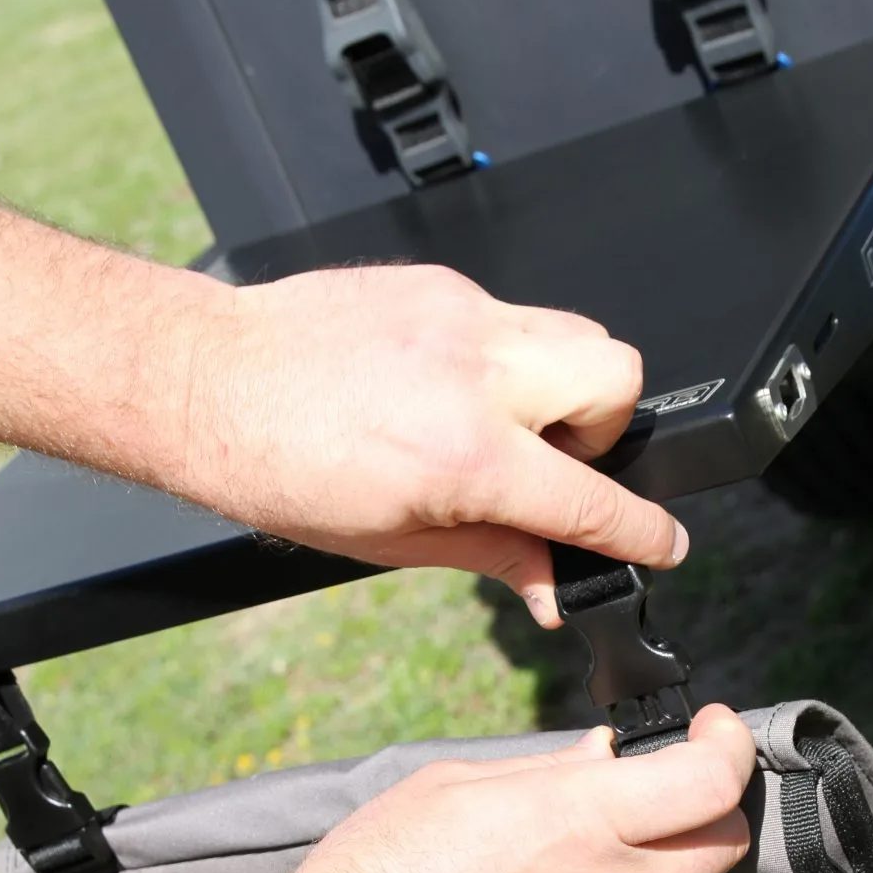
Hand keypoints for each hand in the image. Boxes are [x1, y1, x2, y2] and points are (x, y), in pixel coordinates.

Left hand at [184, 264, 685, 623]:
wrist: (209, 383)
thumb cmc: (279, 467)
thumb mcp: (395, 541)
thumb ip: (495, 558)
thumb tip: (554, 588)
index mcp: (466, 457)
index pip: (591, 500)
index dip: (642, 532)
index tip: (662, 543)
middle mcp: (477, 375)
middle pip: (620, 379)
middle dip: (606, 431)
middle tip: (551, 463)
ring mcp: (462, 317)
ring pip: (578, 333)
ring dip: (563, 386)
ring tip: (502, 424)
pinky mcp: (439, 284)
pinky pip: (512, 318)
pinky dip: (503, 358)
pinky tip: (445, 386)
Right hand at [244, 705, 755, 872]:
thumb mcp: (452, 788)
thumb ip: (543, 773)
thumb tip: (599, 761)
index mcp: (578, 822)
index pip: (710, 782)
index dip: (727, 744)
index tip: (712, 728)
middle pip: (723, 843)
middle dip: (713, 801)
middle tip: (675, 777)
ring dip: (672, 853)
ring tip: (616, 828)